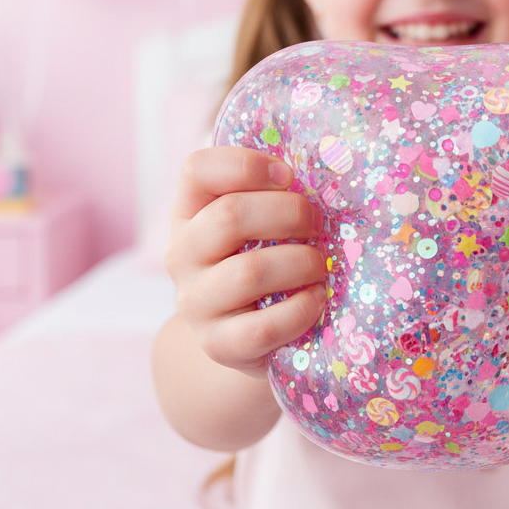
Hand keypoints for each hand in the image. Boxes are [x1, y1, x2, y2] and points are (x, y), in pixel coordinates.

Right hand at [165, 146, 326, 377]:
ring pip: (250, 272)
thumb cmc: (263, 259)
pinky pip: (264, 325)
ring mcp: (195, 302)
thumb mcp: (257, 222)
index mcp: (189, 211)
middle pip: (230, 216)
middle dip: (290, 213)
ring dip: (301, 263)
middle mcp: (182, 254)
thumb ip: (274, 193)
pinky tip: (317, 299)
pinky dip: (301, 309)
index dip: (247, 165)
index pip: (197, 169)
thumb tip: (326, 165)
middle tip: (317, 224)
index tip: (288, 175)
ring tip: (320, 265)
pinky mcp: (218, 344)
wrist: (247, 336)